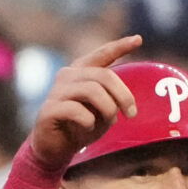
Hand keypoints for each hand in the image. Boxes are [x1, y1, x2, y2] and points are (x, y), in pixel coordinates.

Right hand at [29, 34, 142, 167]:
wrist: (55, 149)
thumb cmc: (81, 127)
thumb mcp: (102, 111)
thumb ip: (111, 99)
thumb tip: (125, 101)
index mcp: (81, 72)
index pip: (102, 54)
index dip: (120, 46)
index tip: (138, 39)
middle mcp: (68, 76)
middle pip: (104, 76)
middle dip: (123, 95)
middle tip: (132, 113)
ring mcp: (57, 91)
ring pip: (92, 90)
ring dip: (108, 108)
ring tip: (110, 121)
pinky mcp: (49, 109)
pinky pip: (76, 110)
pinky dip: (88, 121)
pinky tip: (88, 127)